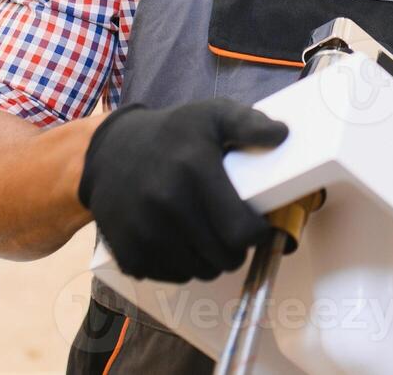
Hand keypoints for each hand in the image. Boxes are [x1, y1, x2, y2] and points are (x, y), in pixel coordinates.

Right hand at [77, 98, 289, 281]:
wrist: (109, 152)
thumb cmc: (172, 134)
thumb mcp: (211, 115)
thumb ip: (249, 123)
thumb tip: (283, 135)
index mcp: (193, 170)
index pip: (241, 230)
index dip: (257, 232)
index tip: (256, 223)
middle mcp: (166, 203)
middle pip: (224, 257)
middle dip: (236, 248)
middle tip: (232, 229)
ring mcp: (144, 232)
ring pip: (200, 272)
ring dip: (210, 259)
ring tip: (207, 233)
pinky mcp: (129, 254)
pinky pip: (173, 277)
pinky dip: (182, 266)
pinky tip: (181, 239)